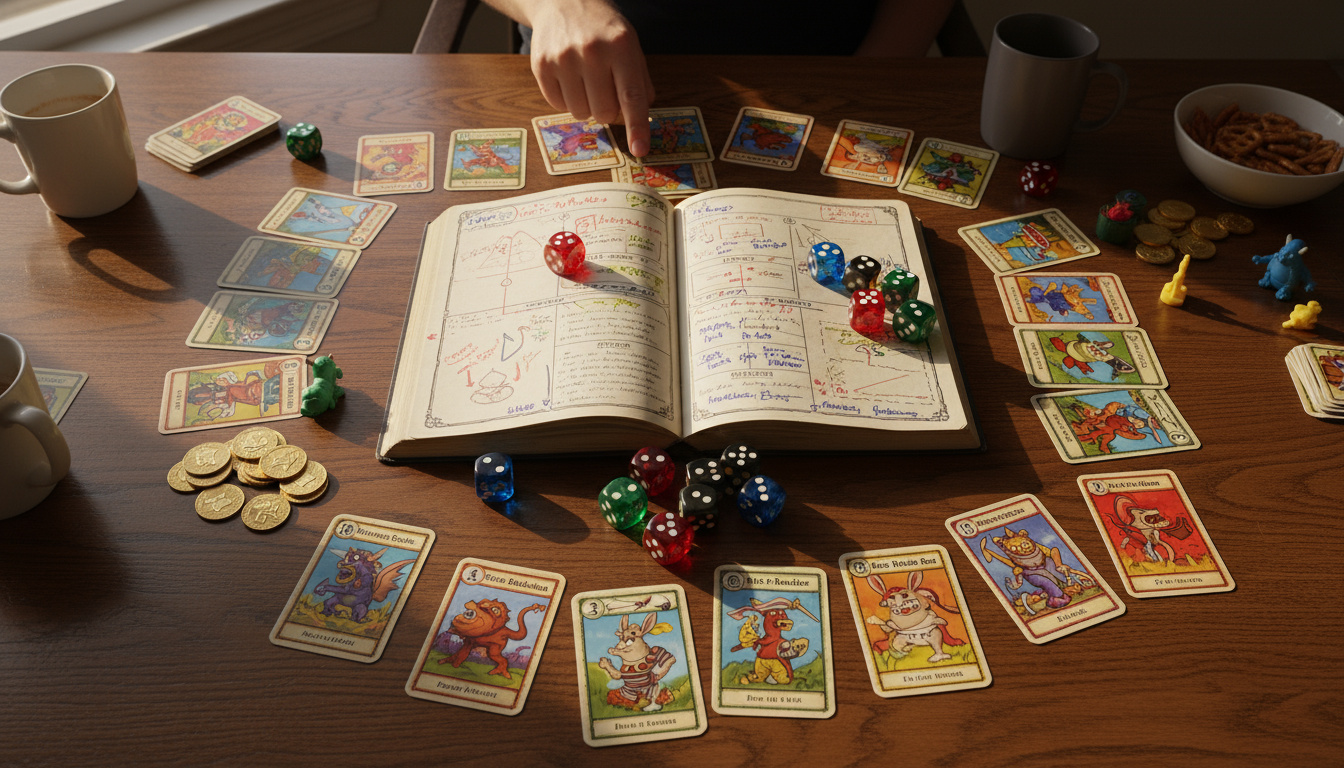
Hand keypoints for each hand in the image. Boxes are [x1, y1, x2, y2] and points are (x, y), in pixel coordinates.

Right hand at [525, 0, 654, 156]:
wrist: (563, 1)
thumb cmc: (602, 28)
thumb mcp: (630, 45)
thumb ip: (639, 81)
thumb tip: (639, 118)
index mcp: (621, 46)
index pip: (631, 96)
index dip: (636, 127)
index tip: (640, 150)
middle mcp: (591, 51)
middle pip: (603, 112)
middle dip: (607, 109)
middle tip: (605, 89)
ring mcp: (563, 58)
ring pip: (580, 113)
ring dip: (586, 105)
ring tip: (585, 80)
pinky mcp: (541, 65)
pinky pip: (558, 105)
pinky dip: (567, 99)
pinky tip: (569, 77)